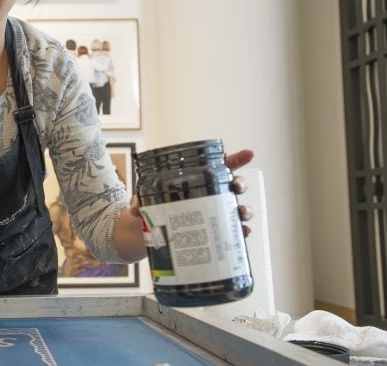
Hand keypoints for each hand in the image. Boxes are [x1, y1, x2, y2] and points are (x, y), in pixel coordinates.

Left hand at [130, 148, 254, 235]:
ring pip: (236, 209)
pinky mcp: (211, 233)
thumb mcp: (144, 201)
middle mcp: (208, 196)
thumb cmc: (149, 207)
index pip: (220, 166)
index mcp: (196, 181)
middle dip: (240, 185)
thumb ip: (141, 202)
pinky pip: (231, 232)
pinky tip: (243, 234)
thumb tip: (137, 210)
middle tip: (237, 187)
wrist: (145, 232)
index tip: (249, 153)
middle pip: (233, 186)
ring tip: (241, 213)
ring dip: (243, 210)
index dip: (237, 159)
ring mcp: (212, 215)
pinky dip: (240, 233)